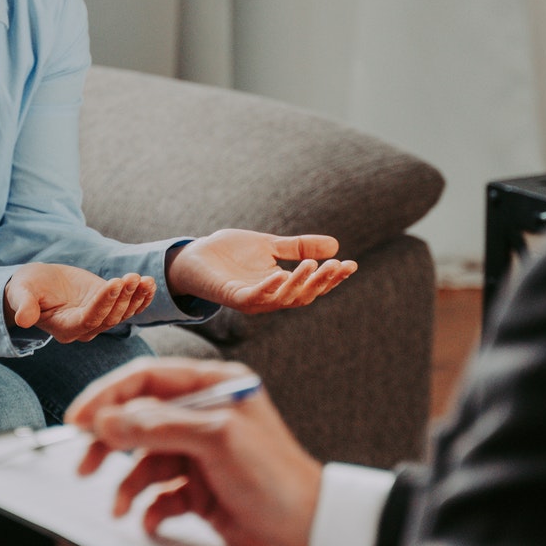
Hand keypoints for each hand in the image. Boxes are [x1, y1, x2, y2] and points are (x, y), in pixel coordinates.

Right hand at [5, 263, 153, 342]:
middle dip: (123, 297)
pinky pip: (129, 307)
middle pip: (110, 317)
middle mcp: (85, 329)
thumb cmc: (27, 288)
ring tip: (146, 280)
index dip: (103, 302)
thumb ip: (24, 306)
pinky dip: (142, 298)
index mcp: (65, 328)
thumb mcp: (21, 293)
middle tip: (133, 277)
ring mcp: (98, 319)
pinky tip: (150, 284)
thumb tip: (22, 319)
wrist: (37, 285)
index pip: (89, 319)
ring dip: (136, 297)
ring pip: (122, 313)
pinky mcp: (108, 307)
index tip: (115, 282)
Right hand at [67, 358, 322, 545]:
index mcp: (214, 386)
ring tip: (119, 507)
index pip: (146, 379)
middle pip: (138, 419)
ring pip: (145, 461)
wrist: (311, 535)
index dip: (107, 396)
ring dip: (127, 484)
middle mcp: (205, 415)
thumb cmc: (277, 479)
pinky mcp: (200, 490)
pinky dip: (149, 508)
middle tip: (84, 465)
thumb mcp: (216, 440)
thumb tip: (106, 420)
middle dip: (110, 443)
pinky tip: (151, 521)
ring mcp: (202, 454)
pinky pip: (159, 493)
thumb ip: (158, 426)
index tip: (77, 421)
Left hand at [166, 230, 355, 314]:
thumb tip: (335, 246)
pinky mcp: (232, 296)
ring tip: (314, 265)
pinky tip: (280, 273)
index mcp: (280, 286)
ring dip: (299, 283)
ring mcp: (252, 299)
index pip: (313, 286)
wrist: (194, 255)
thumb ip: (298, 248)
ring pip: (283, 298)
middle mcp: (269, 297)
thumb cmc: (230, 253)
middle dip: (322, 282)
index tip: (351, 264)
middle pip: (303, 295)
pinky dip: (268, 287)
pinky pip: (254, 296)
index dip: (333, 278)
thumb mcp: (270, 246)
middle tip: (336, 266)